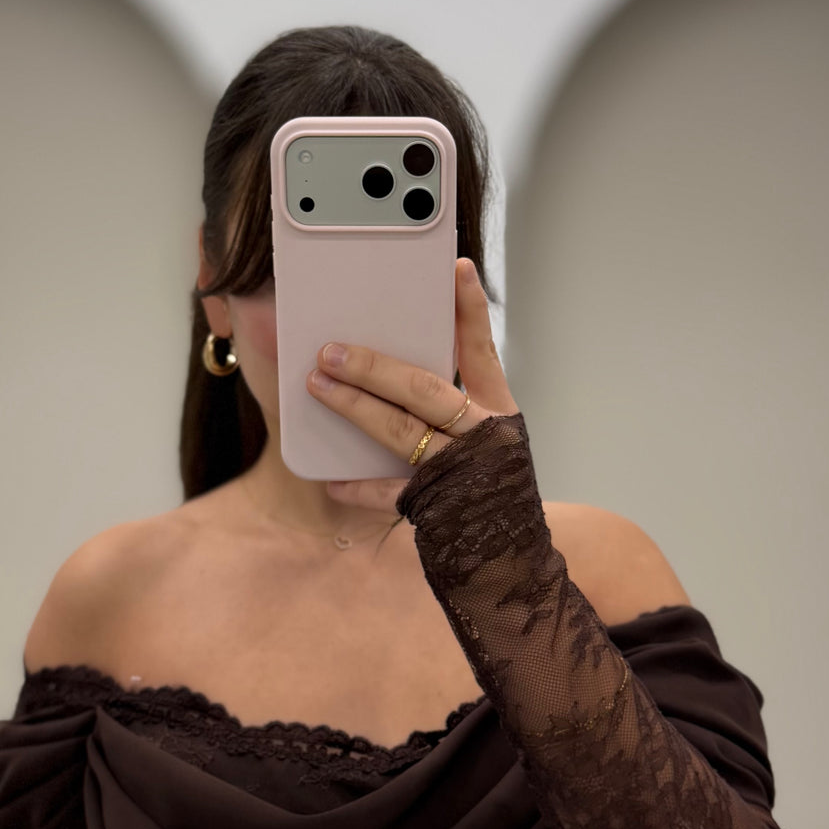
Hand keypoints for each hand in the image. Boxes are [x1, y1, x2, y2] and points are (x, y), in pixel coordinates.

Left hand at [305, 258, 519, 515]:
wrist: (511, 559)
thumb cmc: (490, 491)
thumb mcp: (487, 442)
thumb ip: (451, 408)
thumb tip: (386, 372)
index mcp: (497, 412)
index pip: (480, 350)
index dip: (468, 309)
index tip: (454, 268)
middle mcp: (482, 436)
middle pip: (423, 389)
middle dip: (373, 366)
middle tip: (330, 349)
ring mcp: (460, 471)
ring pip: (400, 431)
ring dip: (355, 407)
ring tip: (317, 386)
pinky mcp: (439, 508)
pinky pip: (387, 492)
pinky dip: (357, 486)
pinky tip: (331, 479)